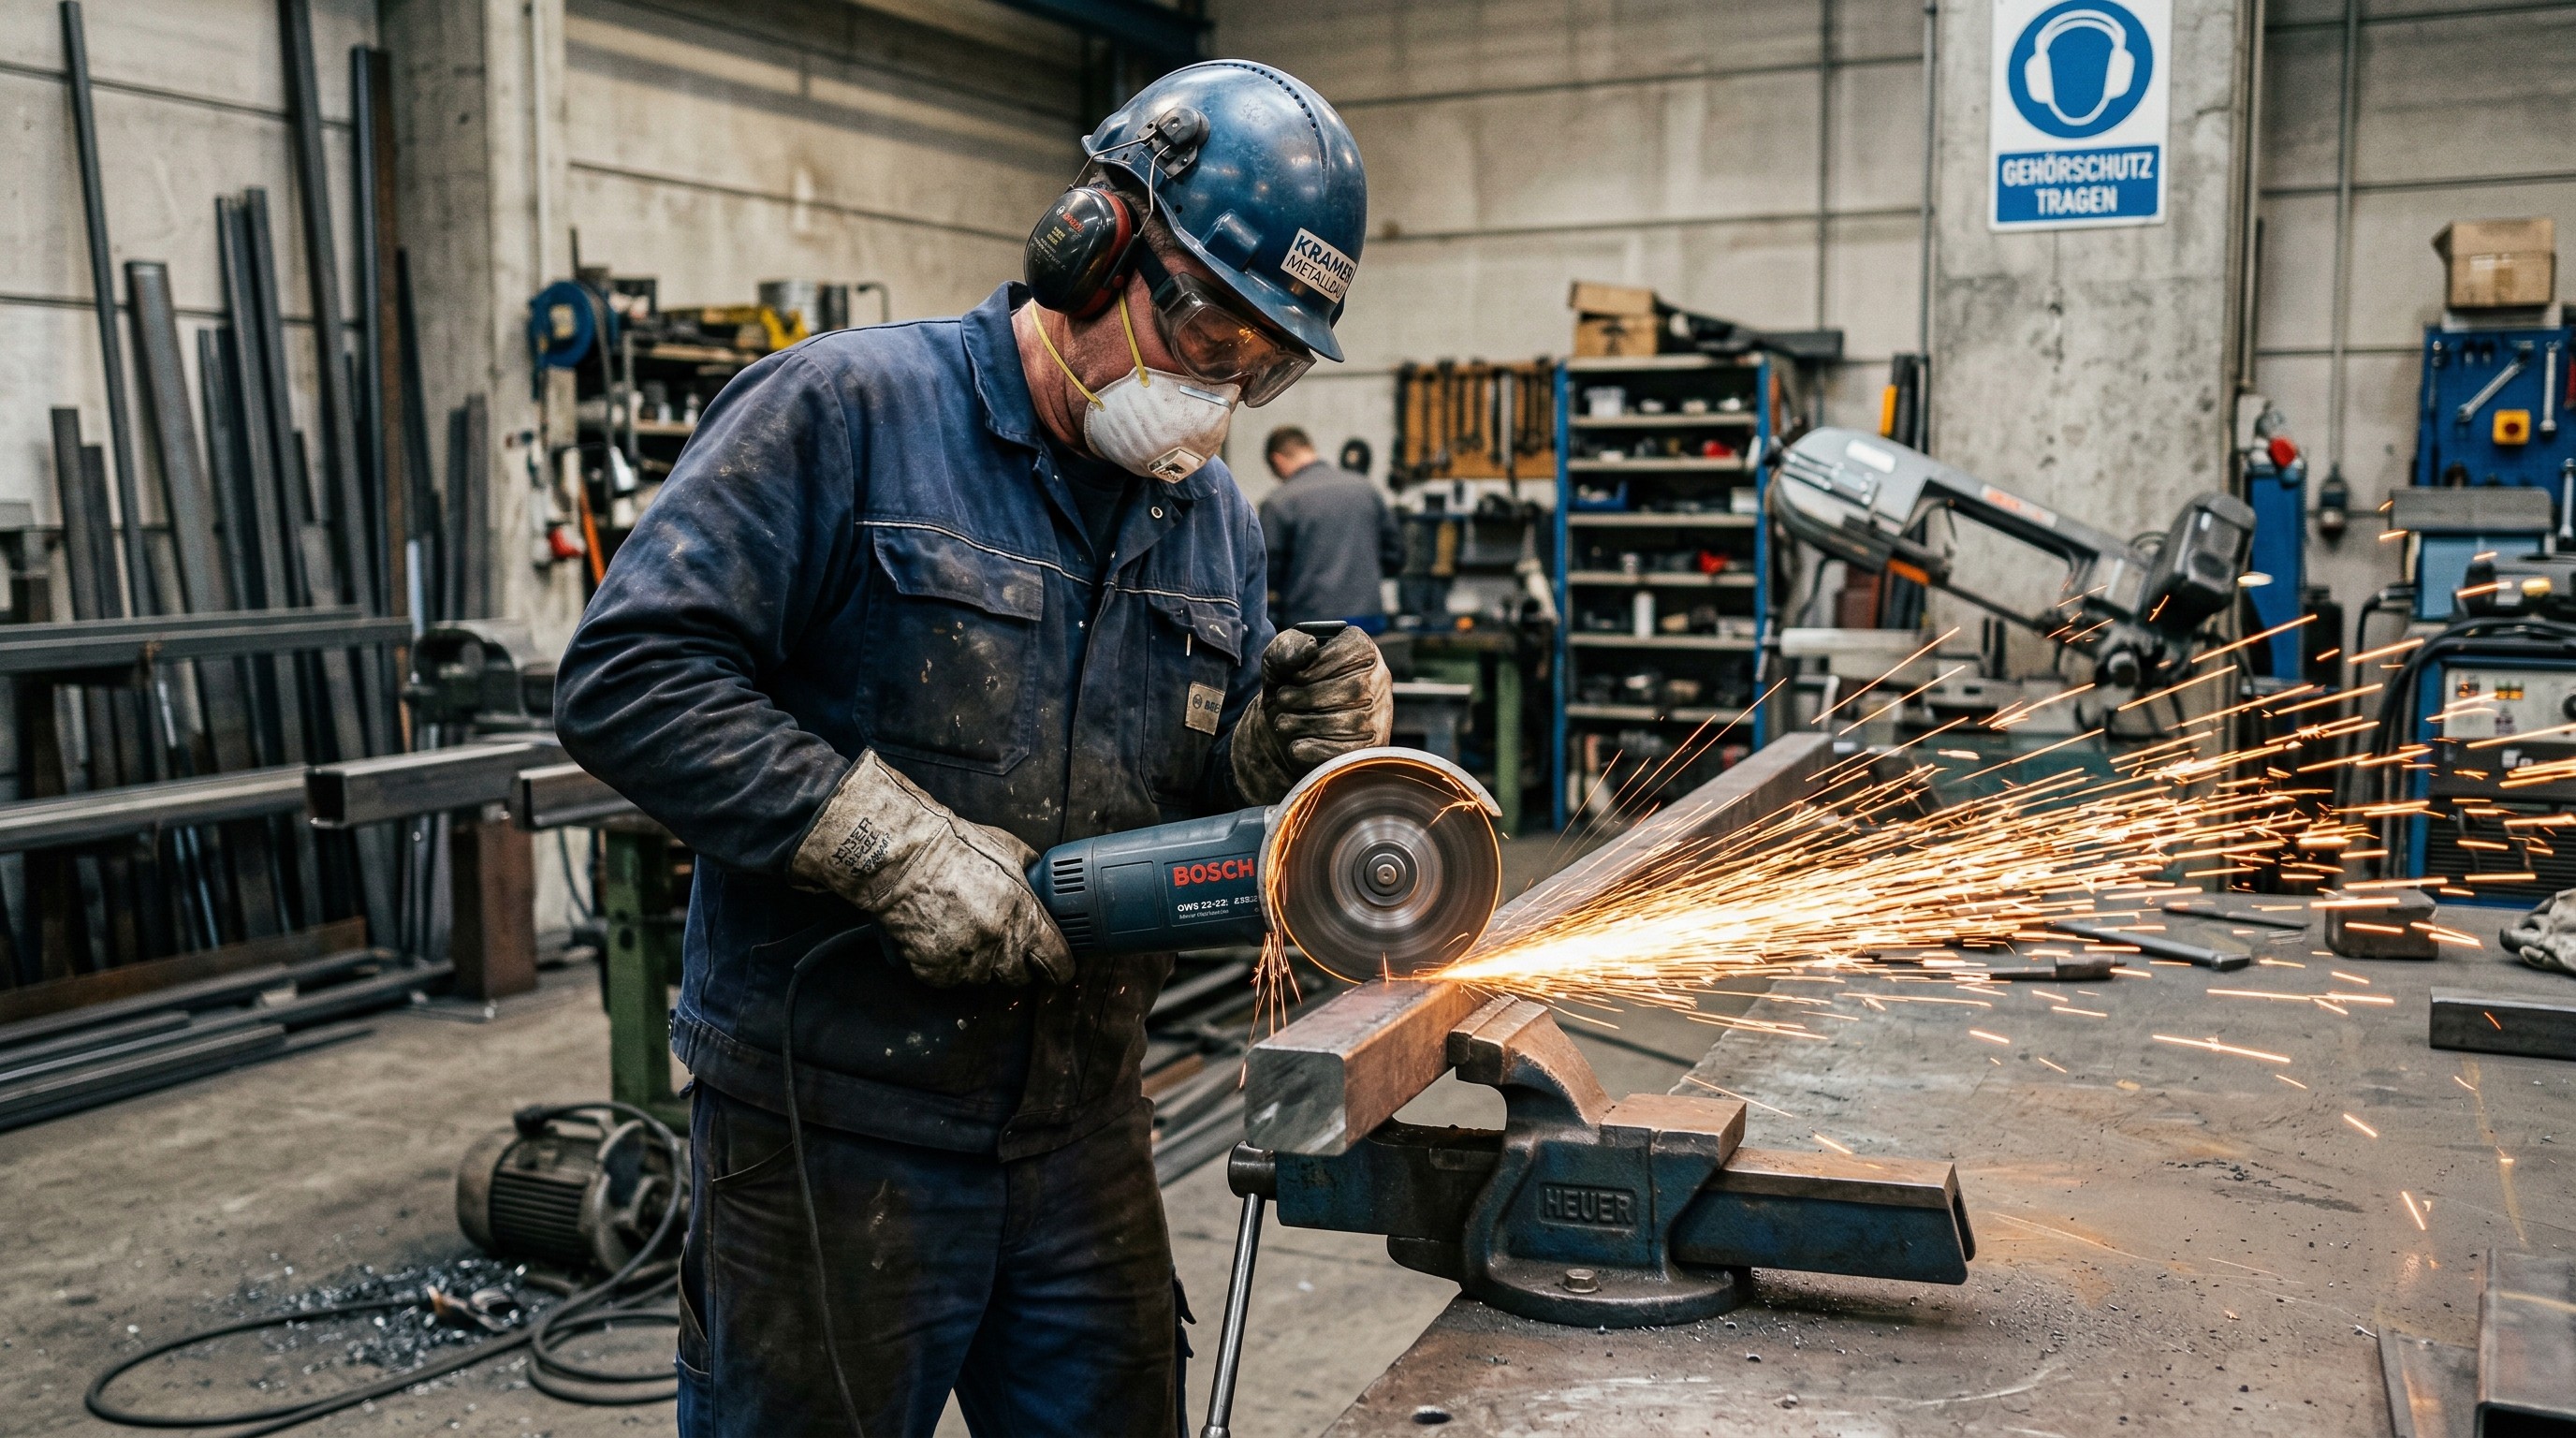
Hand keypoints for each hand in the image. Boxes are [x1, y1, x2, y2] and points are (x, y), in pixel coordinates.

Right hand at [791, 751, 1072, 986]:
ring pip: (982, 977)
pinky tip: (941, 933)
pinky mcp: (935, 969)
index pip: (1056, 960)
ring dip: (978, 960)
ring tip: (962, 927)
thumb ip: (1032, 872)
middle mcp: (999, 942)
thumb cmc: (955, 848)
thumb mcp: (1008, 849)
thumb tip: (1043, 882)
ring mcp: (966, 958)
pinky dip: (946, 962)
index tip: (1057, 968)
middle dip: (1014, 962)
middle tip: (999, 939)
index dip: (1059, 966)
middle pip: (1018, 975)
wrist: (906, 856)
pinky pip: (949, 977)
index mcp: (1024, 916)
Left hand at [1230, 625, 1392, 802]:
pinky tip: (1297, 743)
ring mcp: (1379, 716)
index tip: (1294, 676)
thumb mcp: (1278, 661)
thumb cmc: (1288, 687)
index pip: (1351, 652)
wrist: (1284, 730)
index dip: (1314, 667)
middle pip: (1352, 689)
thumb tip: (1309, 647)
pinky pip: (1343, 751)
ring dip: (1304, 723)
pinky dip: (1311, 748)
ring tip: (1284, 721)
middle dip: (1307, 696)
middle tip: (1283, 699)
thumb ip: (1287, 646)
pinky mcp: (1368, 748)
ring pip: (1347, 721)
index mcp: (1362, 650)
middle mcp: (1379, 680)